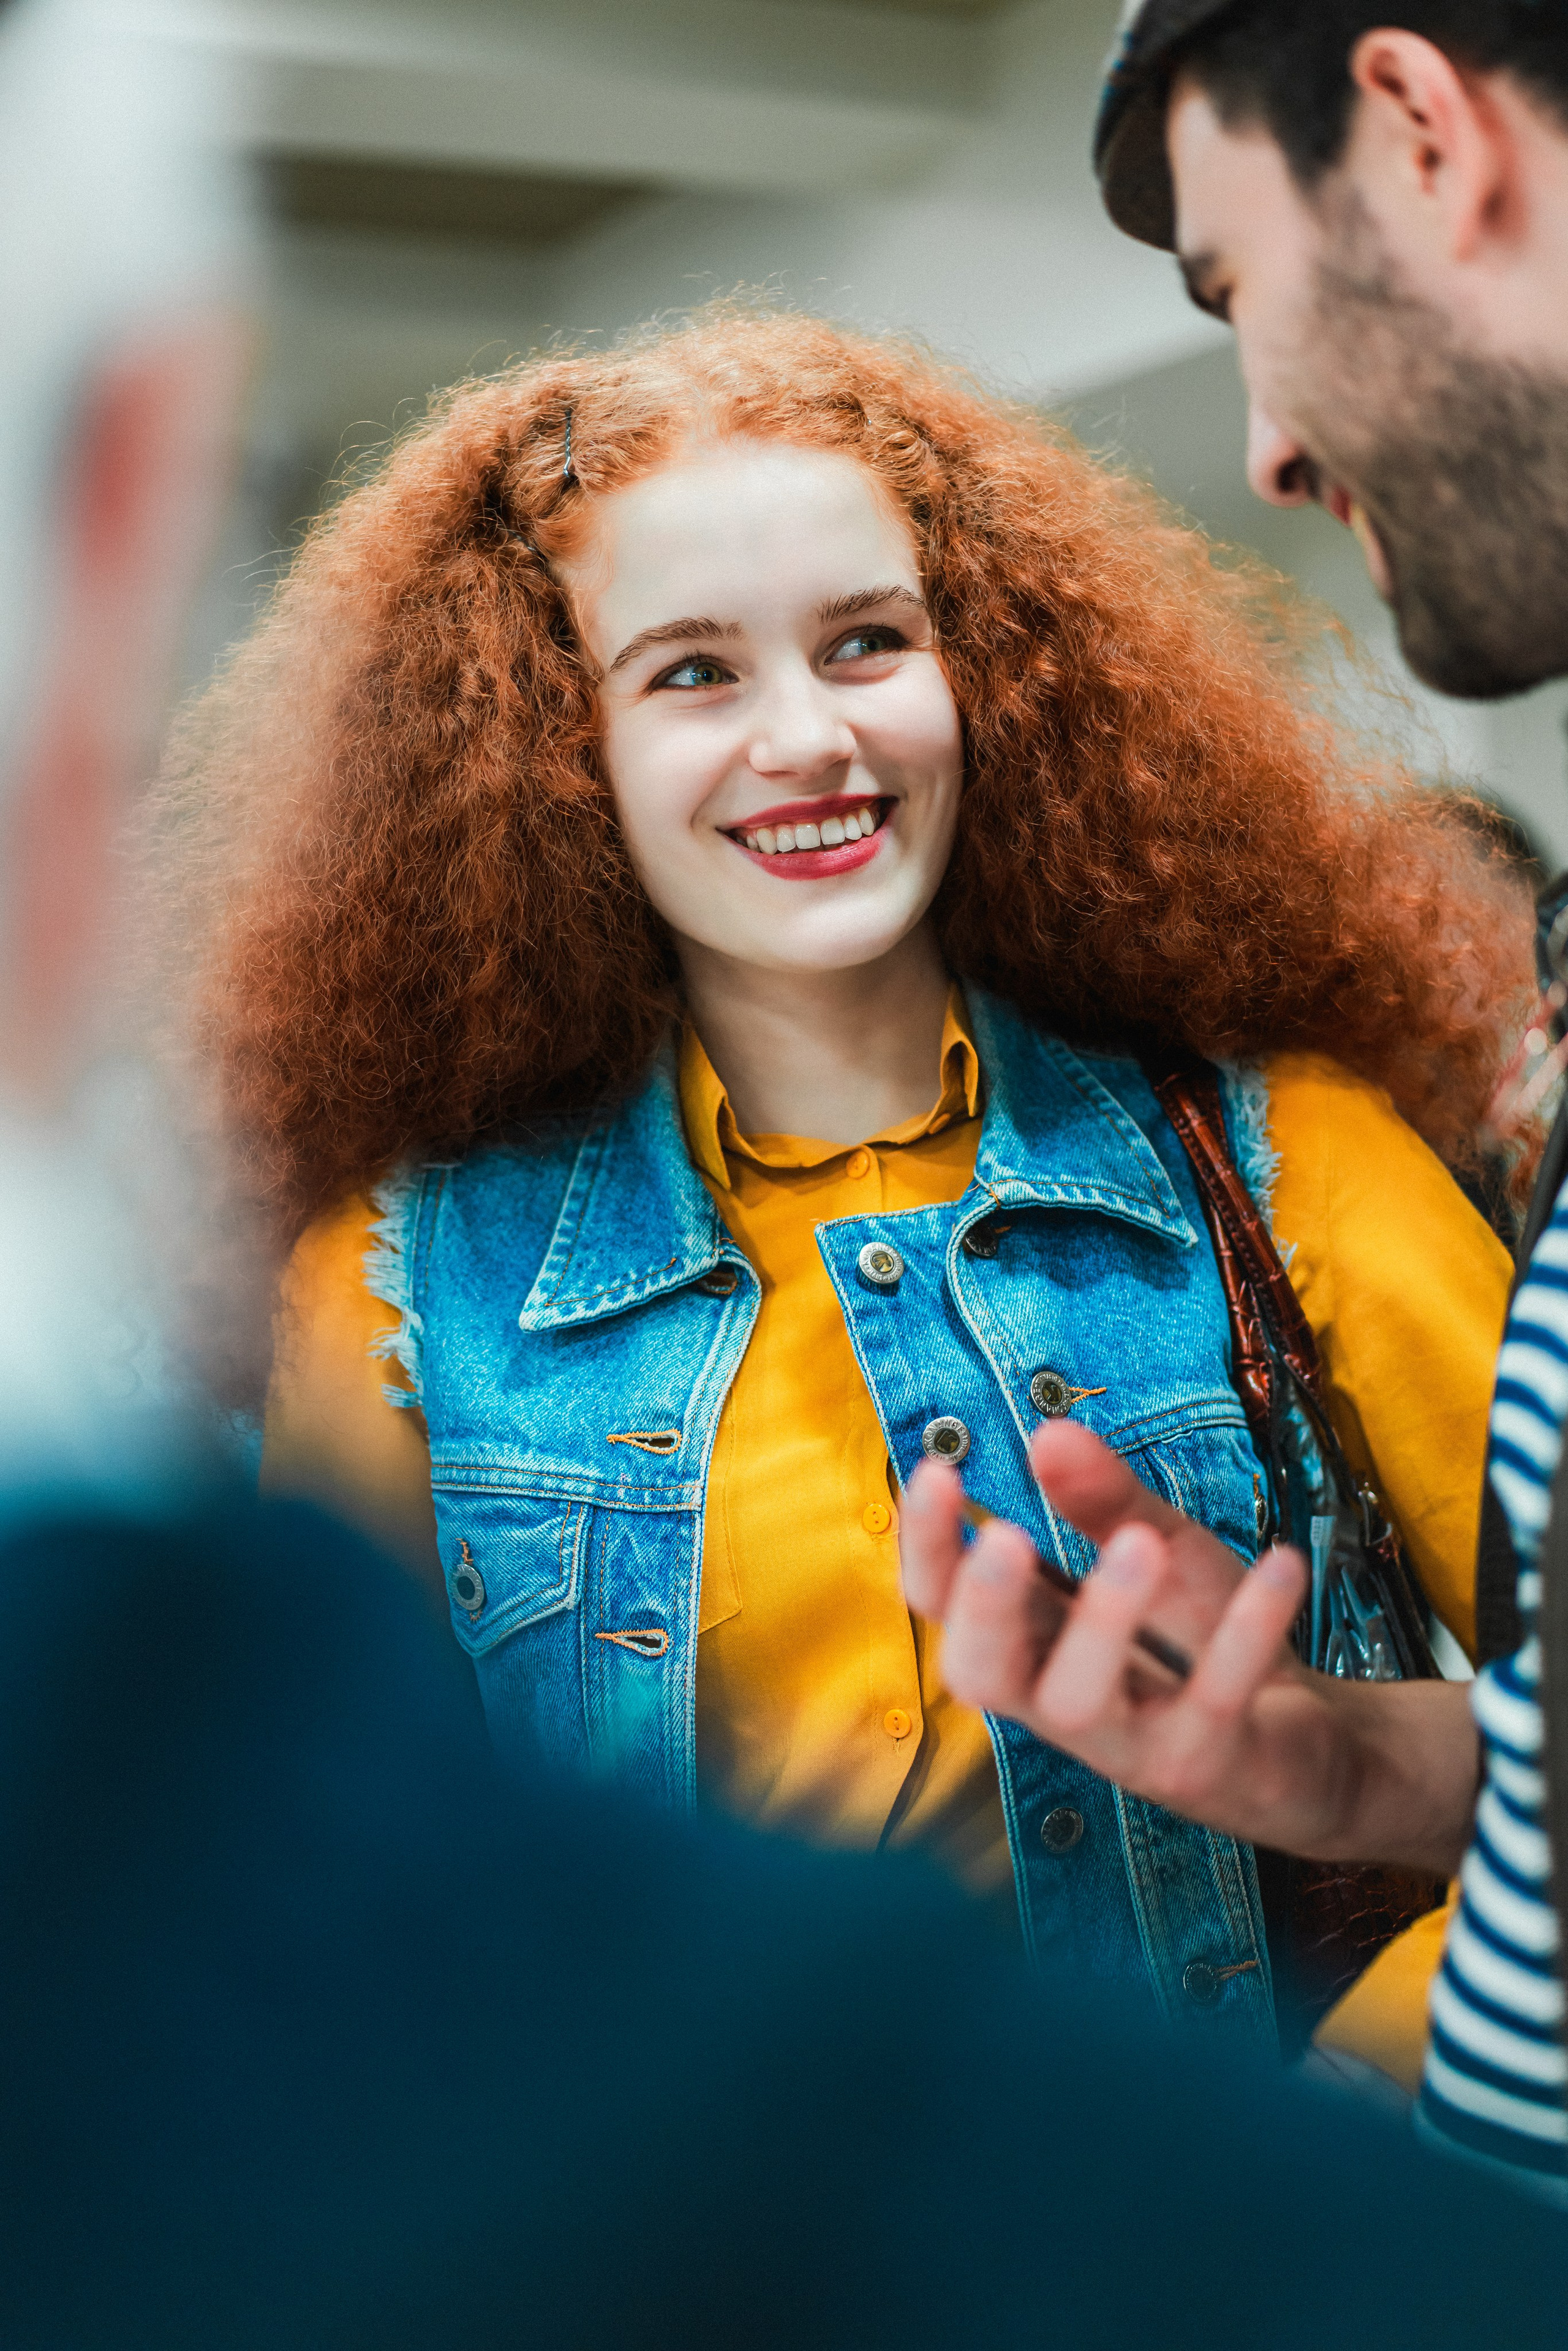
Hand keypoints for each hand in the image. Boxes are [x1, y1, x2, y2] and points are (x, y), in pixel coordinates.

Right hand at [900, 1421, 1475, 1873]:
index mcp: (1032, 1641)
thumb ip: (1104, 1499)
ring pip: (1079, 1703)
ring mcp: (1130, 1744)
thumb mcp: (1158, 1549)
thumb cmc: (1202, 1640)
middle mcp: (1060, 1699)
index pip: (945, 1605)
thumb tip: (1049, 1434)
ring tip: (1139, 1544)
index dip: (928, 1545)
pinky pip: (1216, 1700)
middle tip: (1004, 1535)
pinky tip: (1284, 1564)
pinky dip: (1248, 1630)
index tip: (938, 1469)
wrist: (1309, 1745)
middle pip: (981, 1674)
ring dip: (1101, 1621)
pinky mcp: (1207, 1764)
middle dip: (982, 1607)